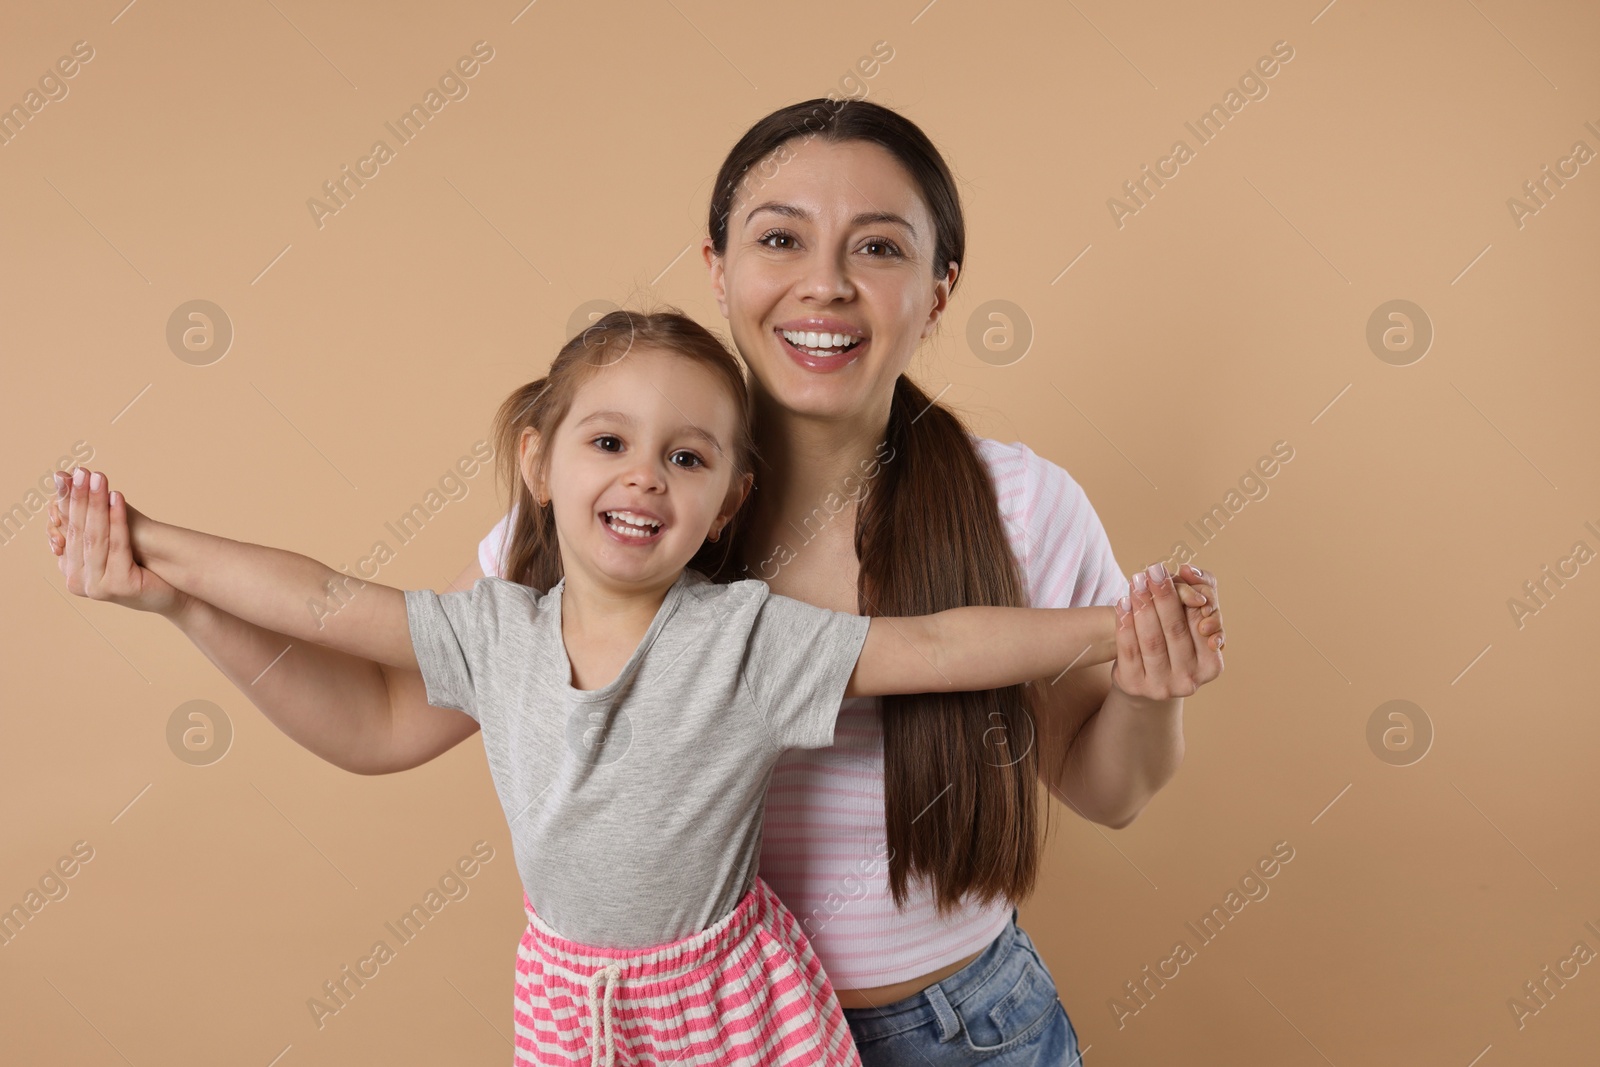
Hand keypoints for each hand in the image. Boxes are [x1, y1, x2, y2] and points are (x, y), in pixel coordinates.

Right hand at [48, 468, 187, 617]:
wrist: (173, 591)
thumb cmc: (141, 562)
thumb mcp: (112, 537)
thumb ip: (92, 515)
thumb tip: (67, 477)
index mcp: (70, 569)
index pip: (66, 528)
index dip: (68, 501)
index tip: (70, 474)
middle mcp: (76, 581)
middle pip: (78, 531)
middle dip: (80, 498)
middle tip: (82, 472)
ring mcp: (95, 586)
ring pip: (95, 537)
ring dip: (96, 504)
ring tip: (99, 479)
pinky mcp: (117, 586)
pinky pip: (117, 545)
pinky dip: (116, 519)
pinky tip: (117, 497)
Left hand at [1110, 561, 1224, 700]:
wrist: (1146, 679)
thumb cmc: (1172, 646)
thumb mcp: (1188, 626)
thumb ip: (1195, 596)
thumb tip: (1186, 570)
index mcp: (1211, 666)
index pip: (1199, 625)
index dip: (1188, 597)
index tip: (1177, 571)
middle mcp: (1189, 680)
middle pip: (1175, 631)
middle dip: (1164, 597)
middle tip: (1154, 571)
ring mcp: (1161, 687)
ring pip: (1151, 640)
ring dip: (1143, 606)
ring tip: (1137, 581)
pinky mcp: (1134, 685)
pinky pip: (1128, 649)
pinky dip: (1125, 624)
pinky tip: (1122, 603)